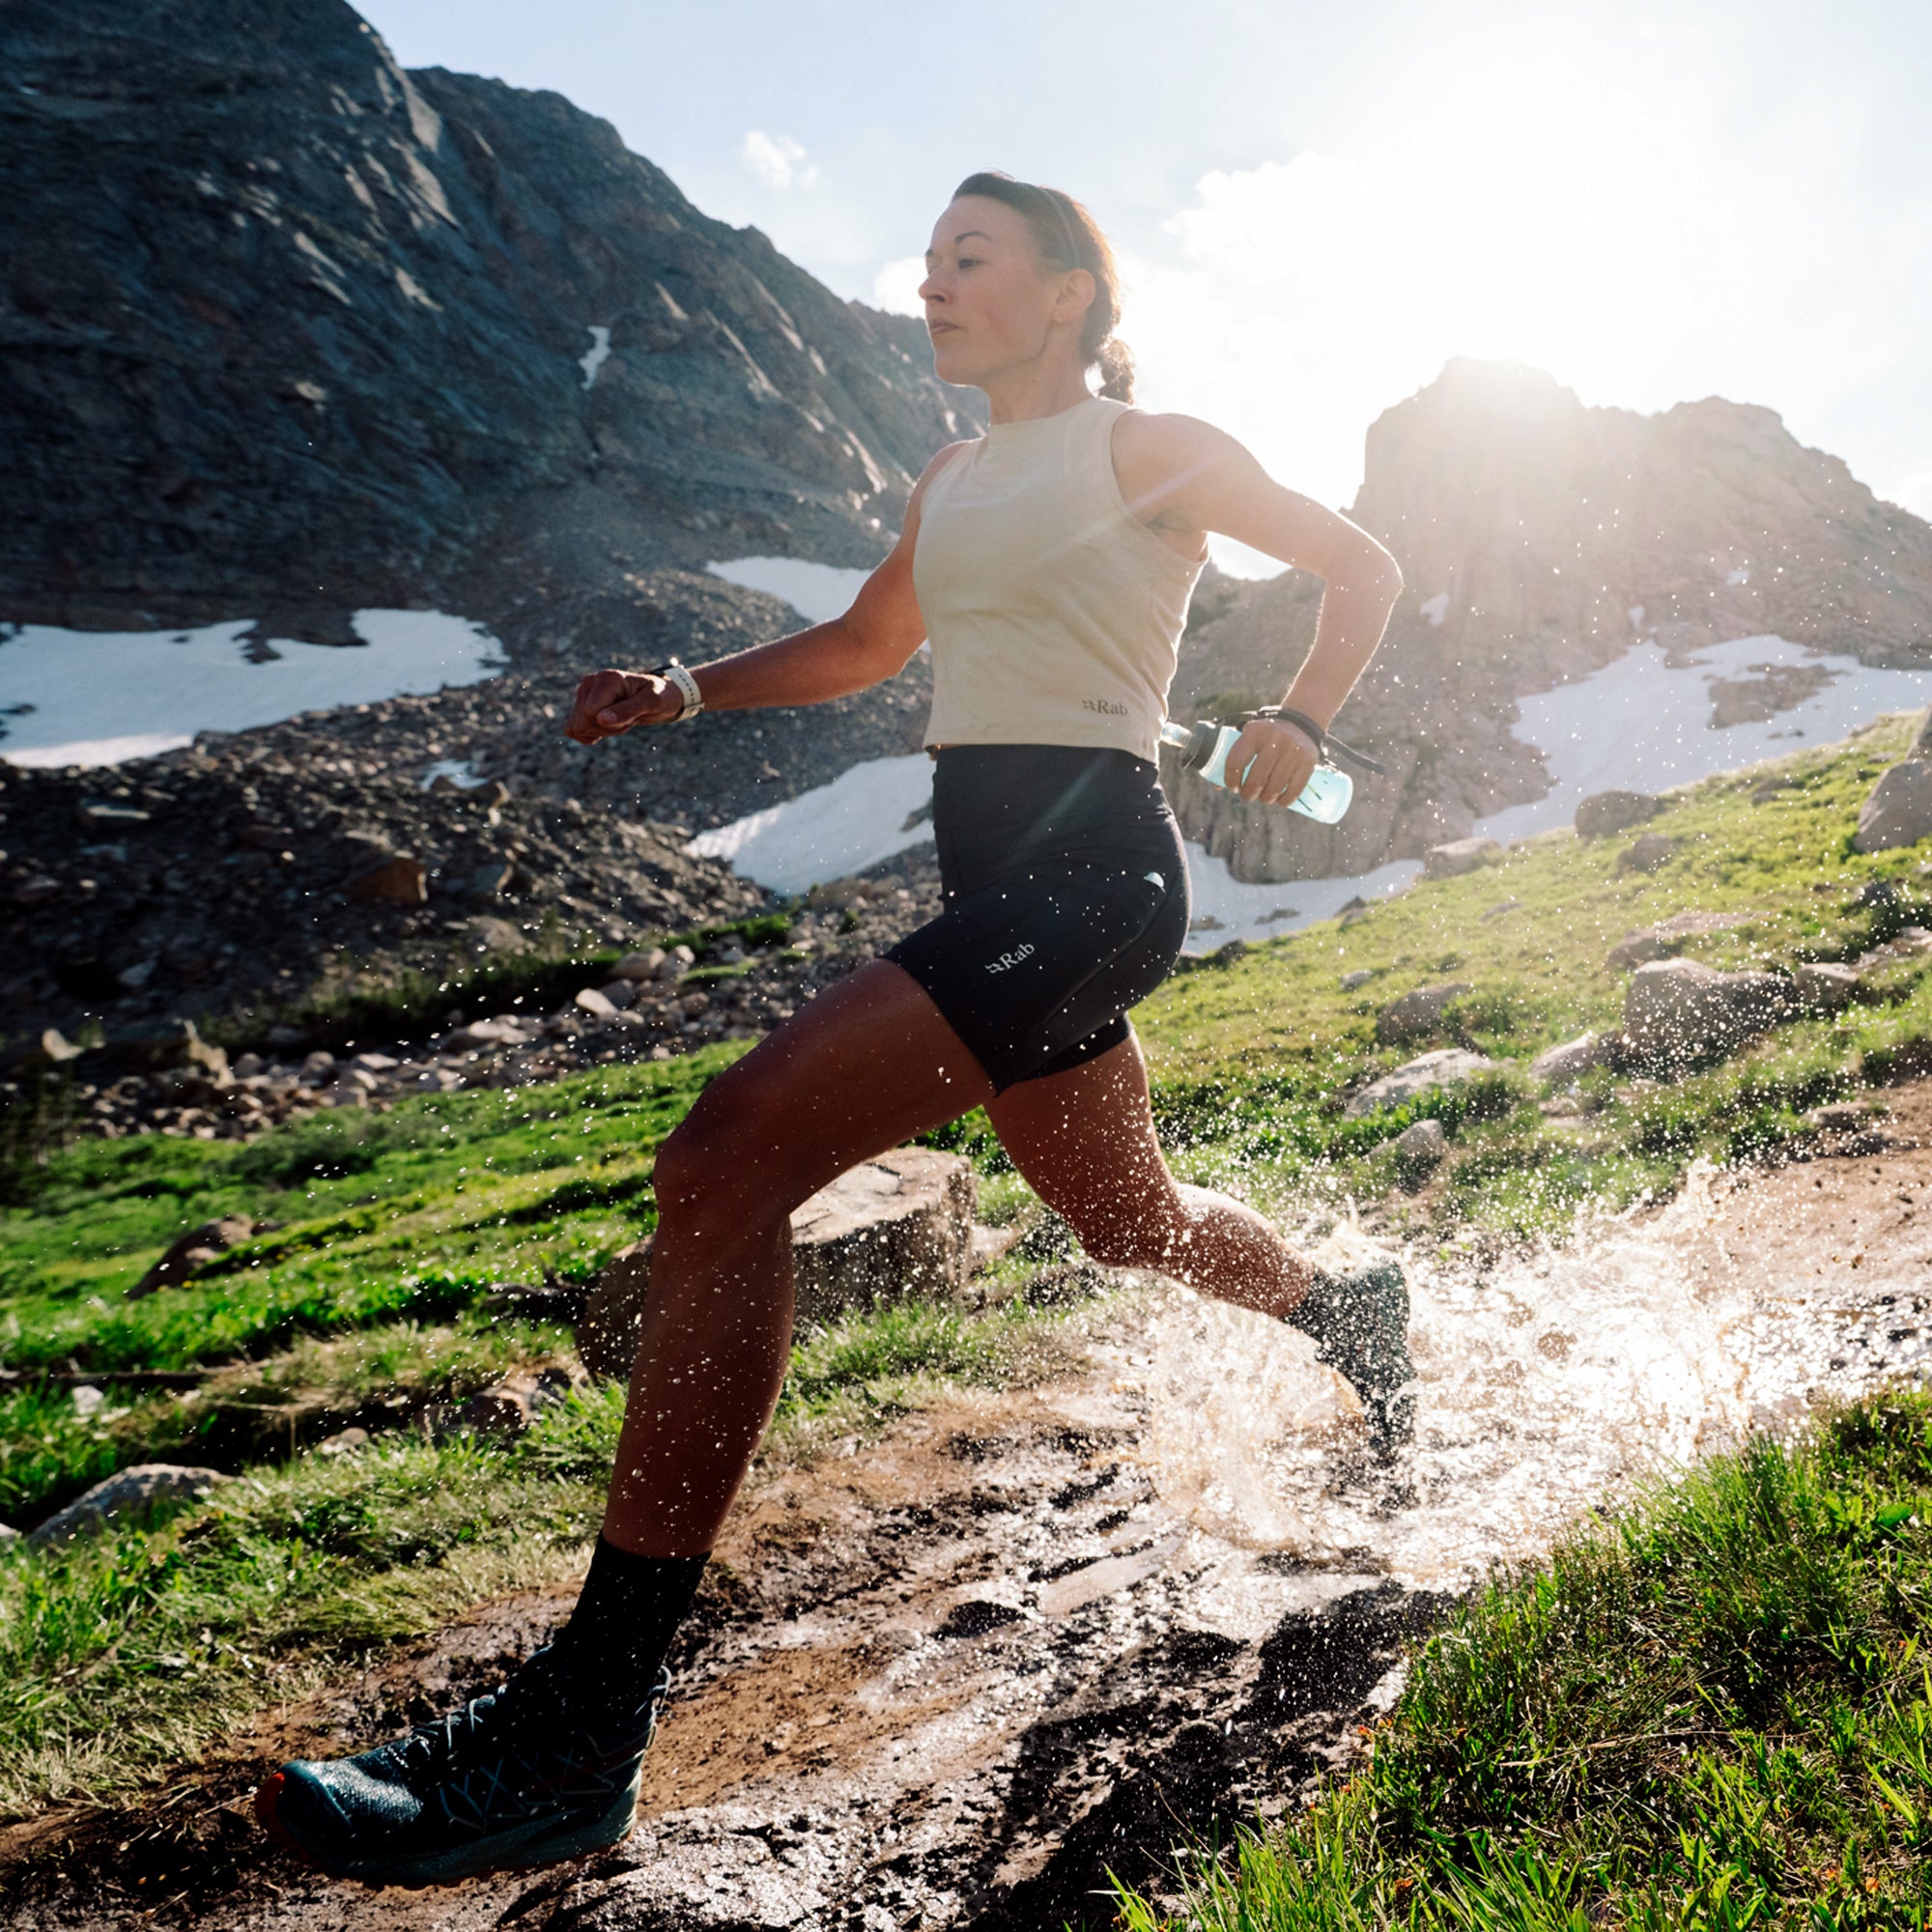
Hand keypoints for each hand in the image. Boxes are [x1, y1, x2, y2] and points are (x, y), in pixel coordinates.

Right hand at [564, 669, 681, 744]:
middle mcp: (590, 682)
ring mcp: (583, 692)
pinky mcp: (580, 704)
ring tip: (621, 718)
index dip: (611, 724)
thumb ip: (627, 711)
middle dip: (606, 729)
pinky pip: (574, 730)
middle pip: (582, 722)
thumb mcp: (651, 703)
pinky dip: (593, 733)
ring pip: (577, 728)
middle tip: (628, 718)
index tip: (632, 714)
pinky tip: (609, 723)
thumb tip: (600, 719)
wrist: (658, 697)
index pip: (590, 713)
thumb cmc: (659, 696)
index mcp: (607, 678)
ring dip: (602, 731)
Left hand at [1226, 717, 1319, 804]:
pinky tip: (1278, 799)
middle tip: (1247, 795)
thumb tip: (1217, 786)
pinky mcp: (1308, 762)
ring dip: (1265, 799)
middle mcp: (1275, 740)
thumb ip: (1233, 756)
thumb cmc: (1266, 734)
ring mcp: (1293, 751)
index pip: (1235, 762)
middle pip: (1255, 780)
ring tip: (1263, 797)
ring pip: (1273, 789)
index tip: (1233, 787)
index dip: (1230, 780)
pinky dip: (1283, 800)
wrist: (1300, 722)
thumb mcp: (1249, 735)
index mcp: (1255, 732)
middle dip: (1248, 794)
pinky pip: (1293, 791)